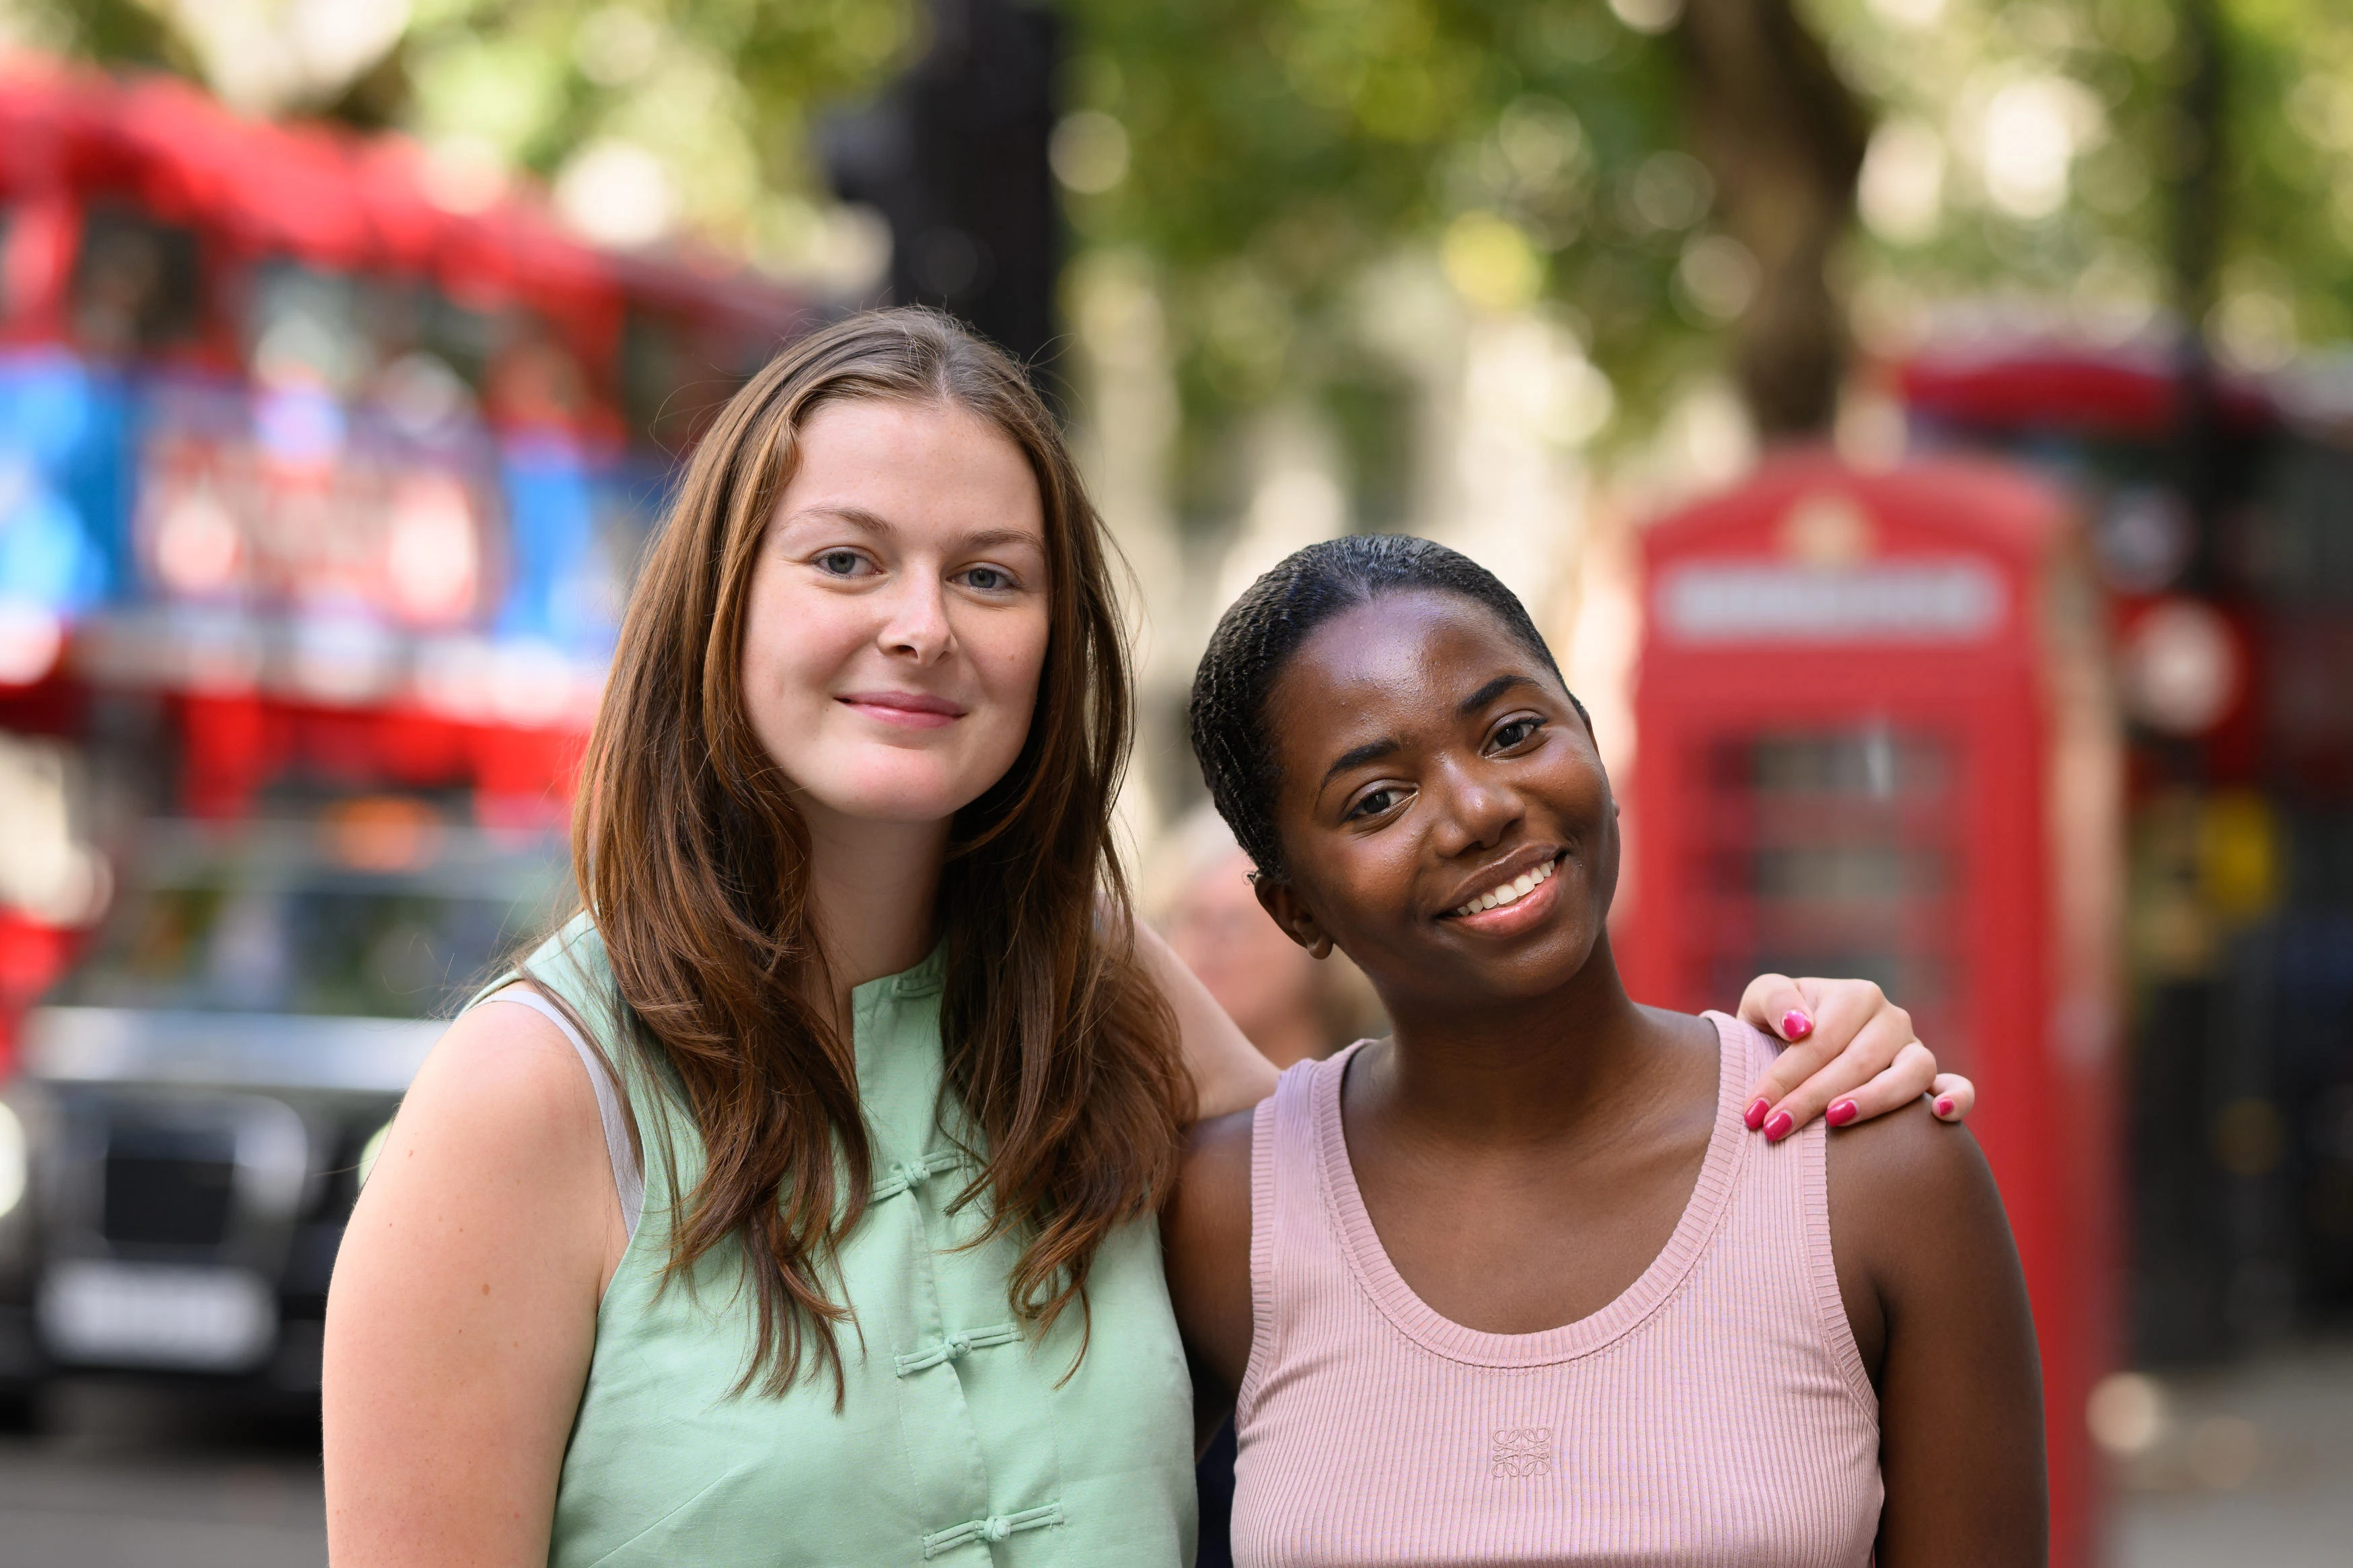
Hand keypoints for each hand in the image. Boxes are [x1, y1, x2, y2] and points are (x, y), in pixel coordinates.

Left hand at [1734, 975, 1974, 1140]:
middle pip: (1857, 1061)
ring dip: (1873, 1100)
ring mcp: (1915, 1050)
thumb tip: (1801, 1027)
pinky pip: (1956, 1086)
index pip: (1820, 1040)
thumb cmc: (1775, 1028)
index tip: (1753, 1112)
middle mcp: (1892, 1019)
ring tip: (1835, 1120)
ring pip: (1909, 1073)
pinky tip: (1939, 1114)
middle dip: (1811, 1098)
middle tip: (1774, 1129)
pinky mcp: (1931, 1081)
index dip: (1783, 1077)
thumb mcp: (1760, 1004)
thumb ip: (1774, 1001)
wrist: (1791, 1050)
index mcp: (1856, 995)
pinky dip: (1956, 1098)